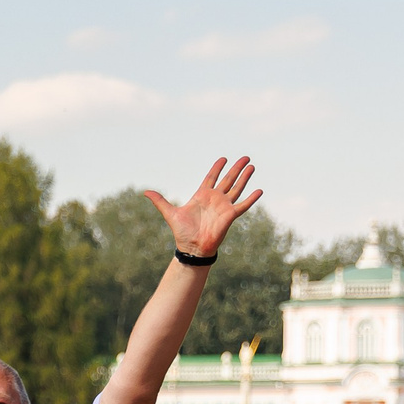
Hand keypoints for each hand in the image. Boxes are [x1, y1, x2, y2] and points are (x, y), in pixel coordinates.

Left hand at [142, 156, 261, 258]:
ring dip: (245, 178)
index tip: (223, 158)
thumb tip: (144, 192)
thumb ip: (160, 201)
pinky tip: (259, 190)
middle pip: (228, 179)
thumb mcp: (170, 213)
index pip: (211, 177)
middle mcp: (215, 199)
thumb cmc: (182, 232)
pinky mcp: (230, 215)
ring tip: (252, 166)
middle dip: (236, 168)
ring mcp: (224, 206)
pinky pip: (243, 205)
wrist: (191, 247)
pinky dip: (251, 199)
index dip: (217, 168)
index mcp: (202, 196)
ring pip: (237, 188)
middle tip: (245, 157)